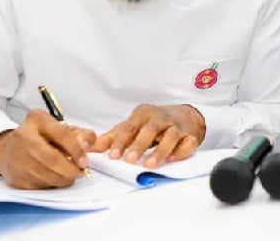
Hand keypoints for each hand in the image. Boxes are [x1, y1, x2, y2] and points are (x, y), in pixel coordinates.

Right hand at [0, 109, 94, 189]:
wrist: (8, 149)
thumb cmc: (40, 136)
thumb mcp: (60, 127)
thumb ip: (79, 134)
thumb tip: (89, 145)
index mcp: (37, 120)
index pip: (61, 134)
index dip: (76, 150)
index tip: (85, 161)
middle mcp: (23, 137)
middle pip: (52, 159)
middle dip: (71, 169)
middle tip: (80, 172)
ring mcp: (17, 158)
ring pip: (47, 175)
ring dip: (64, 179)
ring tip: (70, 175)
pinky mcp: (15, 177)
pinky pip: (40, 185)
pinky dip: (52, 184)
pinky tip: (55, 178)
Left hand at [90, 104, 204, 167]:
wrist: (184, 116)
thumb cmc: (153, 123)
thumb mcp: (132, 126)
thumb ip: (112, 138)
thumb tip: (89, 147)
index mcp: (143, 114)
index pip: (130, 127)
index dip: (120, 141)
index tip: (113, 156)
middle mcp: (161, 117)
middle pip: (150, 129)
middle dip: (139, 144)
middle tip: (130, 160)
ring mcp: (177, 126)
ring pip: (170, 136)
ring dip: (160, 151)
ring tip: (149, 165)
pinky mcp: (190, 136)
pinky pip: (188, 143)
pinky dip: (180, 152)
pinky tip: (172, 160)